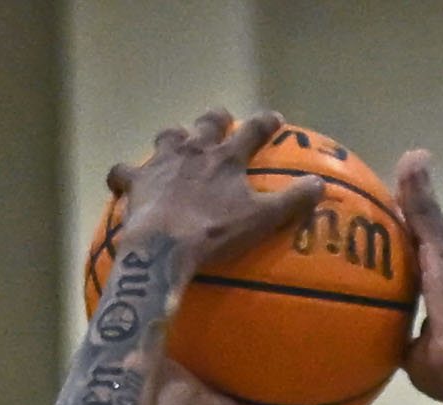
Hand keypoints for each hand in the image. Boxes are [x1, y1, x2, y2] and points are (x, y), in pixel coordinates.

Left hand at [109, 111, 319, 274]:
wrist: (165, 249)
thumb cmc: (214, 234)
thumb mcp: (261, 220)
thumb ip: (292, 201)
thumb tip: (320, 185)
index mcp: (227, 157)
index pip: (254, 129)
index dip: (266, 122)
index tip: (274, 119)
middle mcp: (195, 149)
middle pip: (208, 121)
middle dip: (217, 119)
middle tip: (221, 122)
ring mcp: (163, 162)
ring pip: (168, 136)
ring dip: (173, 138)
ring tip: (174, 146)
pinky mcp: (135, 182)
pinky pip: (122, 172)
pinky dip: (123, 176)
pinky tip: (123, 183)